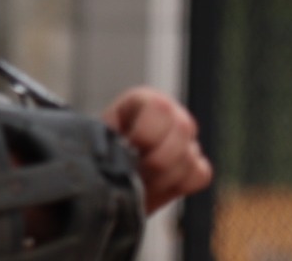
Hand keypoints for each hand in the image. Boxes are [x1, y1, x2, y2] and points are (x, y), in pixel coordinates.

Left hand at [102, 87, 212, 213]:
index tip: (128, 150)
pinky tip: (156, 189)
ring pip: (191, 156)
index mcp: (142, 103)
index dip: (145, 133)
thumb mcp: (91, 146)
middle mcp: (170, 117)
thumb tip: (115, 158)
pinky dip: (180, 185)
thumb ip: (104, 145)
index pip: (159, 108)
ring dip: (163, 178)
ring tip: (139, 185)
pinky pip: (201, 175)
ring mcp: (184, 142)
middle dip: (157, 160)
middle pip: (182, 130)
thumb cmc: (90, 160)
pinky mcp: (193, 166)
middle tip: (134, 175)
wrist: (95, 181)